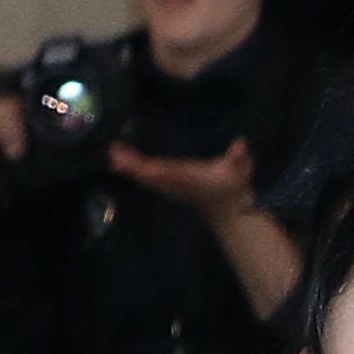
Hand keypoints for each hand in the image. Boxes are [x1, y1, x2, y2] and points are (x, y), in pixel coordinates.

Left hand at [110, 137, 257, 229]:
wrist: (228, 209)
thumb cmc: (232, 186)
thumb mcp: (240, 169)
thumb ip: (238, 157)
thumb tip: (240, 144)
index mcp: (187, 177)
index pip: (164, 172)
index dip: (148, 167)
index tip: (134, 160)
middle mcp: (173, 183)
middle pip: (147, 175)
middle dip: (130, 164)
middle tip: (113, 150)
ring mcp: (167, 186)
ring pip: (143, 176)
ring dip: (127, 165)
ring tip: (113, 150)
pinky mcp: (165, 186)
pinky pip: (145, 176)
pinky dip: (133, 168)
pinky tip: (122, 158)